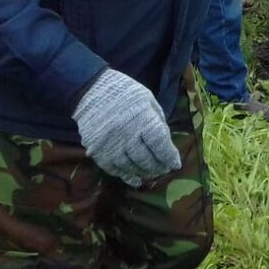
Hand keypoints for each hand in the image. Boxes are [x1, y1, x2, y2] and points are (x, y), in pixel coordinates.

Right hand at [72, 69, 180, 186]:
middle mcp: (127, 135)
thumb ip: (158, 121)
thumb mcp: (149, 100)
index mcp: (143, 120)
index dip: (169, 157)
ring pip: (131, 167)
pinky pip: (114, 169)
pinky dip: (126, 176)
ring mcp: (111, 145)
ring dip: (144, 173)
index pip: (160, 145)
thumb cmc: (126, 92)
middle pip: (147, 159)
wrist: (92, 90)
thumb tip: (166, 144)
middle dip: (158, 167)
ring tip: (152, 174)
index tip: (176, 164)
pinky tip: (135, 179)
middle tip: (164, 170)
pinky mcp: (97, 151)